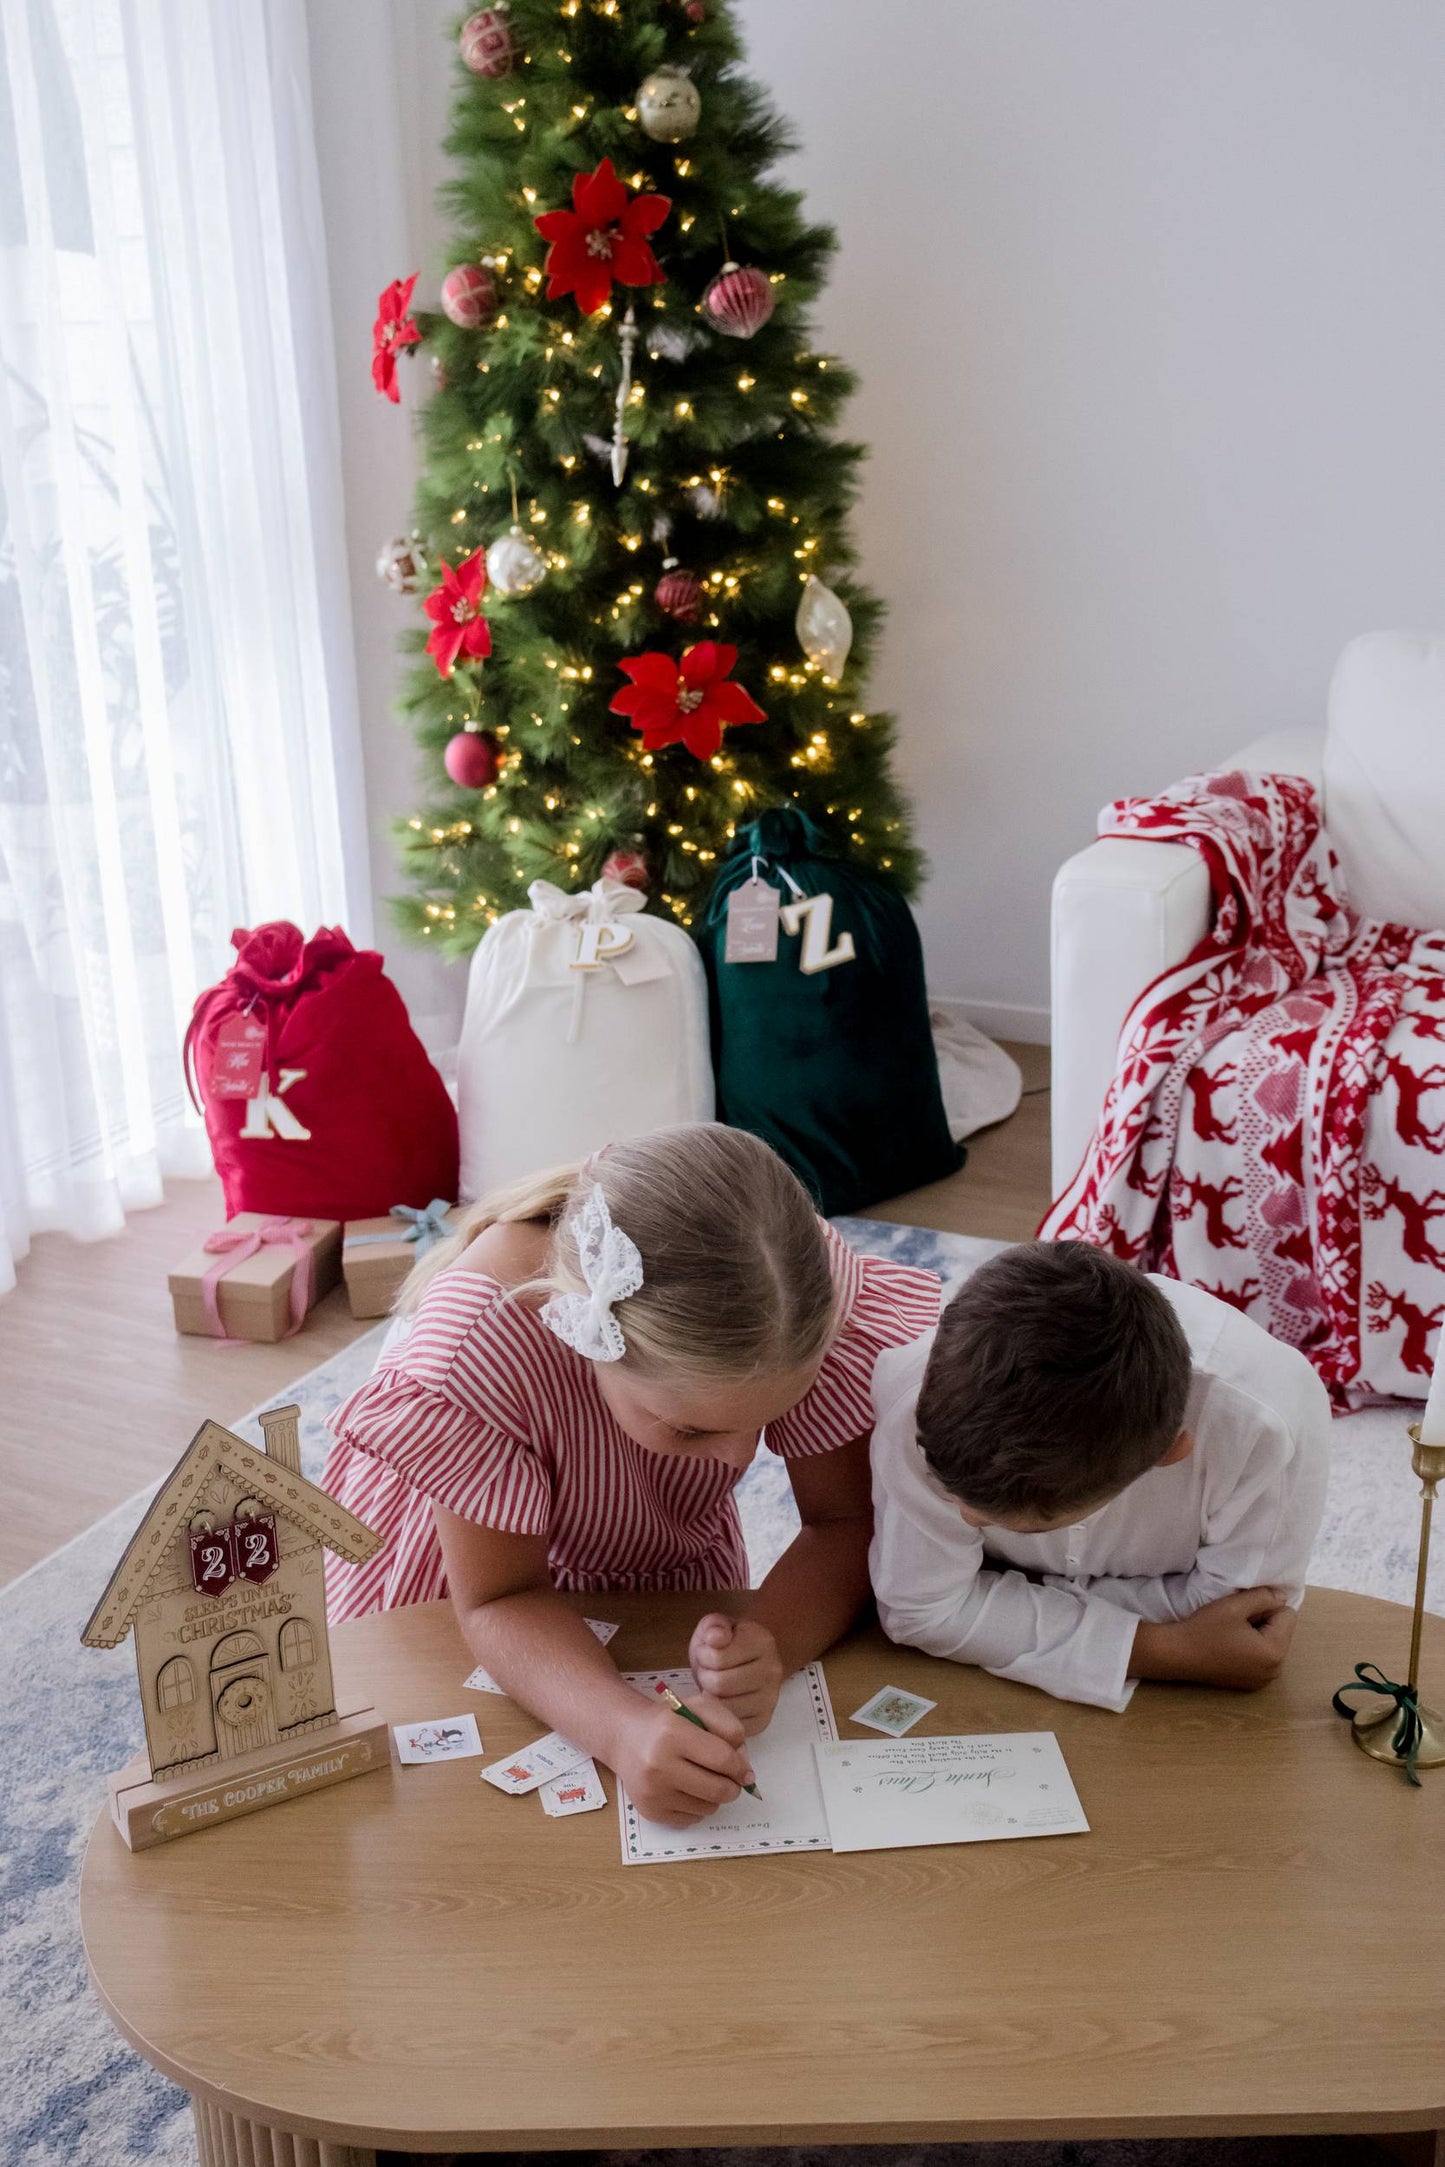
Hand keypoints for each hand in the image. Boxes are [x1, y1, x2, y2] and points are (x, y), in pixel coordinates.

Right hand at [612, 1694, 755, 1828]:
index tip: (746, 1771)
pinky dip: (697, 1807)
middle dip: (732, 1786)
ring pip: (708, 1808)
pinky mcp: (650, 1812)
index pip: (722, 1759)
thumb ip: (729, 1728)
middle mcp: (658, 1765)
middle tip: (731, 1779)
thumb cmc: (669, 1720)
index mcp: (672, 1733)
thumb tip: (745, 1770)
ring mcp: (653, 1793)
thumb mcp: (700, 1707)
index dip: (741, 1767)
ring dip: (714, 1796)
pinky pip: (692, 1819)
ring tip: (703, 1778)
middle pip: (718, 1790)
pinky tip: (686, 1789)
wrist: (625, 1737)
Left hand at [688, 1612, 783, 1735]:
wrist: (747, 1662)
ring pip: (724, 1707)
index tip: (707, 1651)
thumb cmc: (726, 1644)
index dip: (704, 1655)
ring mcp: (770, 1698)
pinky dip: (719, 1716)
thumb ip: (714, 1626)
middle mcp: (773, 1671)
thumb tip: (716, 1638)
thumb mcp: (715, 1626)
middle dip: (705, 1677)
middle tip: (707, 1671)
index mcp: (762, 1642)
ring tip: (714, 1685)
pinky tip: (721, 1702)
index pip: (718, 1658)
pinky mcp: (763, 1721)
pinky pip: (730, 1725)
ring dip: (710, 1697)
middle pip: (720, 1684)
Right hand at [1131, 1587, 1297, 1690]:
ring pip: (1272, 1644)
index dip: (1266, 1607)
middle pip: (1282, 1632)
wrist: (1177, 1654)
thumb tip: (1282, 1597)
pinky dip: (1251, 1649)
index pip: (1288, 1616)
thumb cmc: (1205, 1628)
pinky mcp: (1251, 1684)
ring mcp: (1263, 1681)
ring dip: (1258, 1635)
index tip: (1243, 1611)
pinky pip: (1262, 1658)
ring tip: (1232, 1634)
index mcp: (1274, 1652)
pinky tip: (1230, 1647)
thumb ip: (1263, 1597)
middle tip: (1236, 1622)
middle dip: (1264, 1622)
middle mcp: (1274, 1671)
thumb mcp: (1235, 1605)